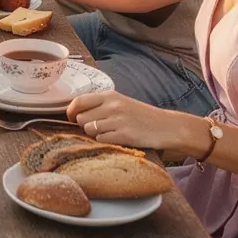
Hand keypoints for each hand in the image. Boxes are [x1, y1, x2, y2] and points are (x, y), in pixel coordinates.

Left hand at [67, 90, 204, 155]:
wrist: (167, 126)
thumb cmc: (141, 115)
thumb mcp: (121, 102)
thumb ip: (100, 104)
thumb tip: (76, 113)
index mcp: (109, 96)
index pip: (79, 101)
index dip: (70, 111)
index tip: (71, 118)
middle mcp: (112, 106)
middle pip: (81, 118)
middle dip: (84, 125)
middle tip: (96, 128)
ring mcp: (118, 121)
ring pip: (89, 130)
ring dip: (94, 134)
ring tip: (108, 133)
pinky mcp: (125, 136)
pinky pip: (101, 140)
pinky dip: (105, 141)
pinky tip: (116, 139)